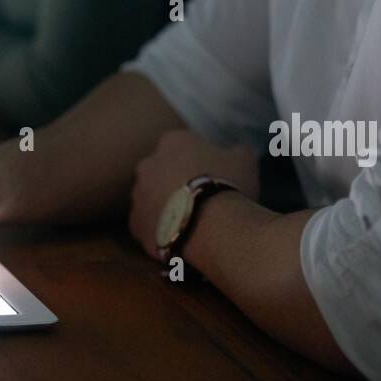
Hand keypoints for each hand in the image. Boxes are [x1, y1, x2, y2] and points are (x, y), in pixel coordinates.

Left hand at [128, 130, 258, 259]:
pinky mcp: (135, 224)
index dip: (198, 162)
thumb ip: (238, 151)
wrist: (211, 228)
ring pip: (152, 199)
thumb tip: (239, 151)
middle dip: (175, 183)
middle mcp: (147, 164)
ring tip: (192, 223)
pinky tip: (180, 238)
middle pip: (162, 172)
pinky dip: (160, 231)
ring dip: (166, 207)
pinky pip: (148, 226)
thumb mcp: (244, 161)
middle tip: (200, 200)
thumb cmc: (227, 186)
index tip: (212, 177)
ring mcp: (137, 195)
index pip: (182, 146)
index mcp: (172, 141)